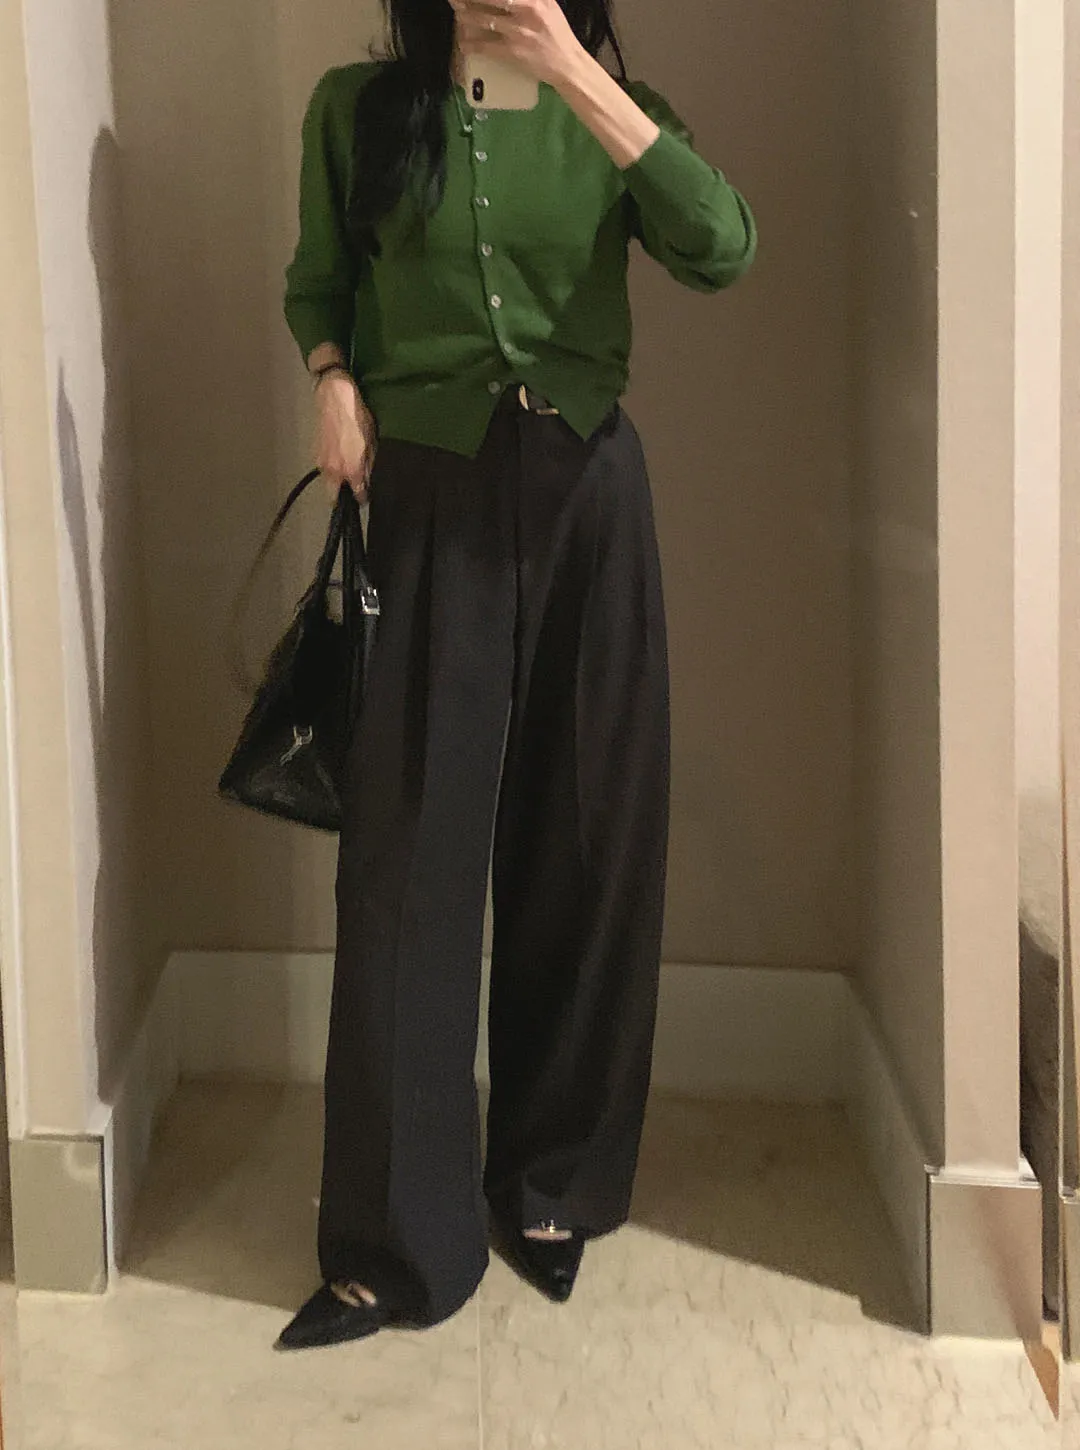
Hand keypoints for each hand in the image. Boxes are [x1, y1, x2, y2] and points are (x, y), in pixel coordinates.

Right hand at [313, 374, 376, 503]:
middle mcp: (334, 471)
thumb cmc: (357, 416)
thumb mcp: (372, 441)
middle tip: (354, 489)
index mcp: (351, 469)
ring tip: (348, 473)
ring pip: (329, 484)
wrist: (335, 397)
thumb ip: (369, 464)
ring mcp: (323, 463)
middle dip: (344, 497)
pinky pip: (325, 470)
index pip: (357, 495)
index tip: (367, 496)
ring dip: (337, 483)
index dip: (363, 497)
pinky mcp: (316, 454)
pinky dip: (332, 471)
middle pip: (335, 497)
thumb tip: (369, 478)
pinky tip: (340, 460)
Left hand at [449, 0, 587, 89]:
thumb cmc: (557, 35)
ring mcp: (519, 30)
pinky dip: (472, 44)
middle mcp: (527, 9)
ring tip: (457, 12)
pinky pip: (487, 45)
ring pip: (485, 19)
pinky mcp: (514, 51)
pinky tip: (463, 43)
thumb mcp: (548, 6)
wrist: (568, 64)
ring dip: (467, 16)